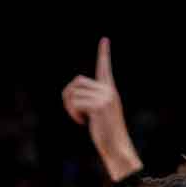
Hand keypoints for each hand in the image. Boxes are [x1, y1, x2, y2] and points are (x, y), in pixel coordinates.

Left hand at [61, 37, 141, 179]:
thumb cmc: (106, 132)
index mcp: (110, 90)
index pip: (105, 68)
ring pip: (73, 92)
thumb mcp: (97, 113)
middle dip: (68, 96)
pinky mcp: (99, 106)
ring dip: (70, 107)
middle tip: (74, 111)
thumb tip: (72, 91)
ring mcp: (105, 97)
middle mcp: (108, 90)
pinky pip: (75, 103)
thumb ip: (89, 99)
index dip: (104, 53)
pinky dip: (73, 113)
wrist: (117, 147)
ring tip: (80, 118)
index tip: (105, 39)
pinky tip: (82, 122)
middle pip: (76, 82)